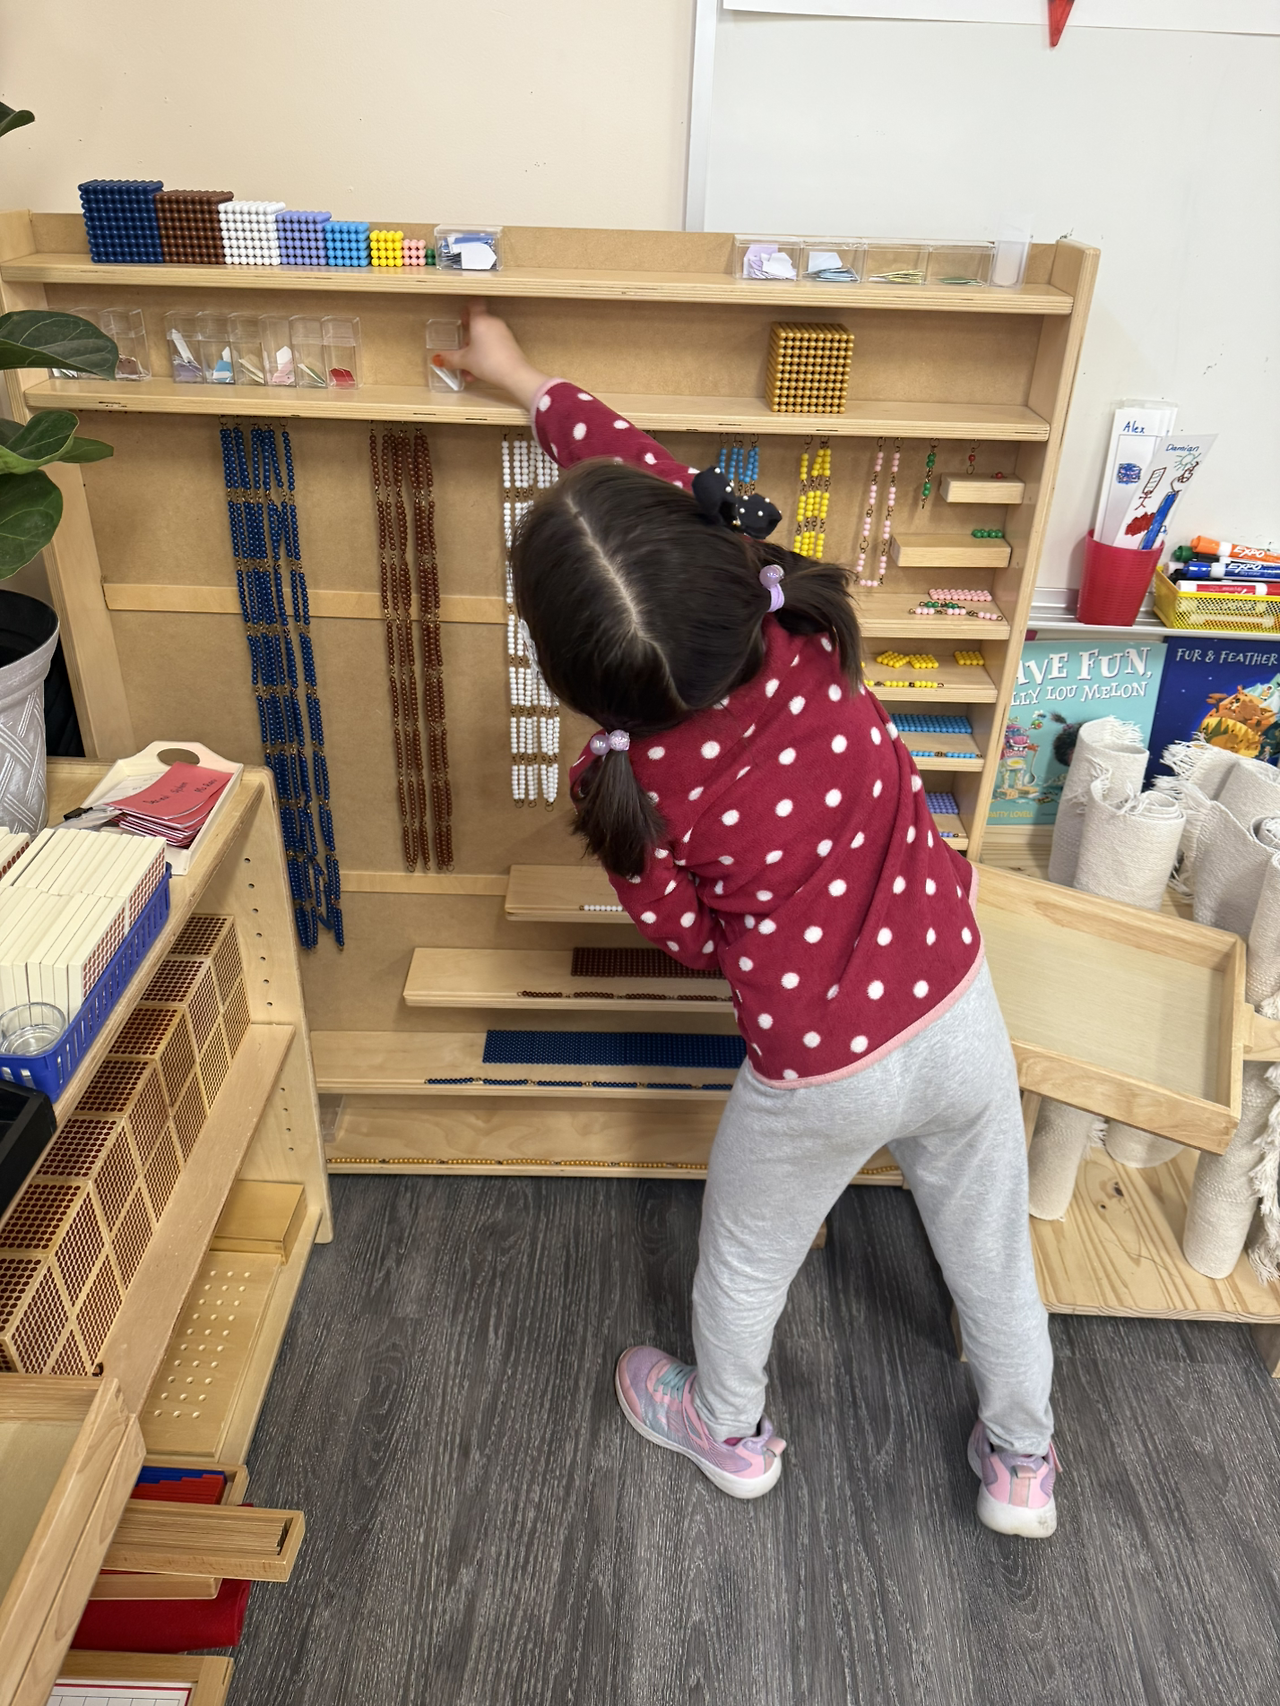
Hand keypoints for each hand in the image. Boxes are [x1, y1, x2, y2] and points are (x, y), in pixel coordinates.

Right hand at [434, 303, 548, 409]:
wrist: (515, 375)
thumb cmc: (489, 362)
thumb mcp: (465, 361)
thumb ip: (450, 359)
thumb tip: (438, 359)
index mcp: (480, 320)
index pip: (473, 304)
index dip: (466, 309)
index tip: (461, 318)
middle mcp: (493, 323)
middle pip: (477, 325)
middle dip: (467, 340)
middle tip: (461, 352)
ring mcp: (503, 333)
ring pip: (484, 339)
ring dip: (474, 352)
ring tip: (468, 370)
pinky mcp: (510, 344)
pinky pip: (493, 346)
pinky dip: (484, 356)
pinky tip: (478, 373)